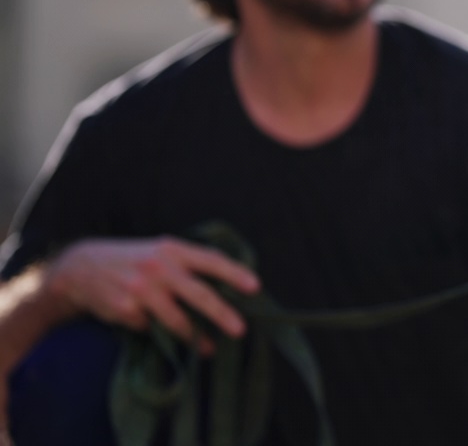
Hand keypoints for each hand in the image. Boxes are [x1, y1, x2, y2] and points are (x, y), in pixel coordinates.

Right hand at [45, 237, 259, 344]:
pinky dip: (153, 330)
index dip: (234, 273)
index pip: (210, 260)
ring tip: (209, 349)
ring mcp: (140, 289)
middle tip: (240, 330)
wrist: (81, 268)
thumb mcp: (161, 251)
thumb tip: (229, 283)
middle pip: (198, 293)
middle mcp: (158, 267)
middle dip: (221, 314)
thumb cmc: (134, 260)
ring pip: (176, 320)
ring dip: (195, 338)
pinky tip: (148, 325)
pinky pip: (149, 328)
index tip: (255, 287)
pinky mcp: (125, 309)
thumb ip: (189, 263)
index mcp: (172, 249)